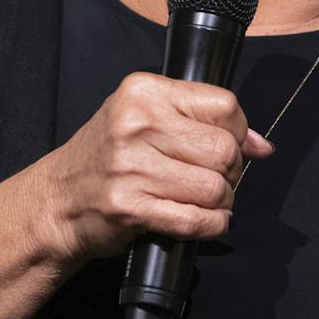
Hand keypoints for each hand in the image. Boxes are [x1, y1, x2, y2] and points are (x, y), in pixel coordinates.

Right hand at [32, 72, 273, 264]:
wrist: (57, 200)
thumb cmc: (106, 158)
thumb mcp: (147, 121)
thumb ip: (204, 123)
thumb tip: (261, 145)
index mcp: (144, 92)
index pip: (224, 105)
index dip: (239, 131)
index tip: (230, 146)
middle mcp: (136, 124)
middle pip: (224, 150)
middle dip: (230, 173)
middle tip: (212, 179)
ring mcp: (131, 167)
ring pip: (215, 188)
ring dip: (220, 203)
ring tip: (201, 200)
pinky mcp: (130, 207)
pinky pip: (196, 220)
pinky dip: (210, 226)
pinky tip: (200, 220)